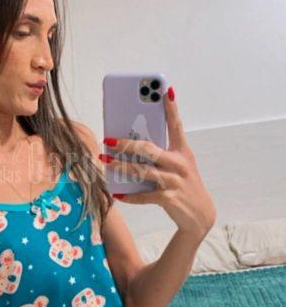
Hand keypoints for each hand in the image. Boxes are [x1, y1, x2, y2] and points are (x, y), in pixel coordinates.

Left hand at [101, 87, 216, 237]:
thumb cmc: (184, 185)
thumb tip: (132, 145)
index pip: (176, 125)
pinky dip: (129, 195)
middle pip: (149, 149)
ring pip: (142, 170)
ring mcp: (174, 181)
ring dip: (120, 166)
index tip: (165, 90)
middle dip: (126, 144)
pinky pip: (143, 195)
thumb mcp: (179, 166)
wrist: (201, 216)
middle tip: (108, 140)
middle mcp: (179, 164)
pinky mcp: (168, 198)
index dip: (171, 107)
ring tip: (105, 160)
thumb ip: (161, 155)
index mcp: (183, 152)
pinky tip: (117, 192)